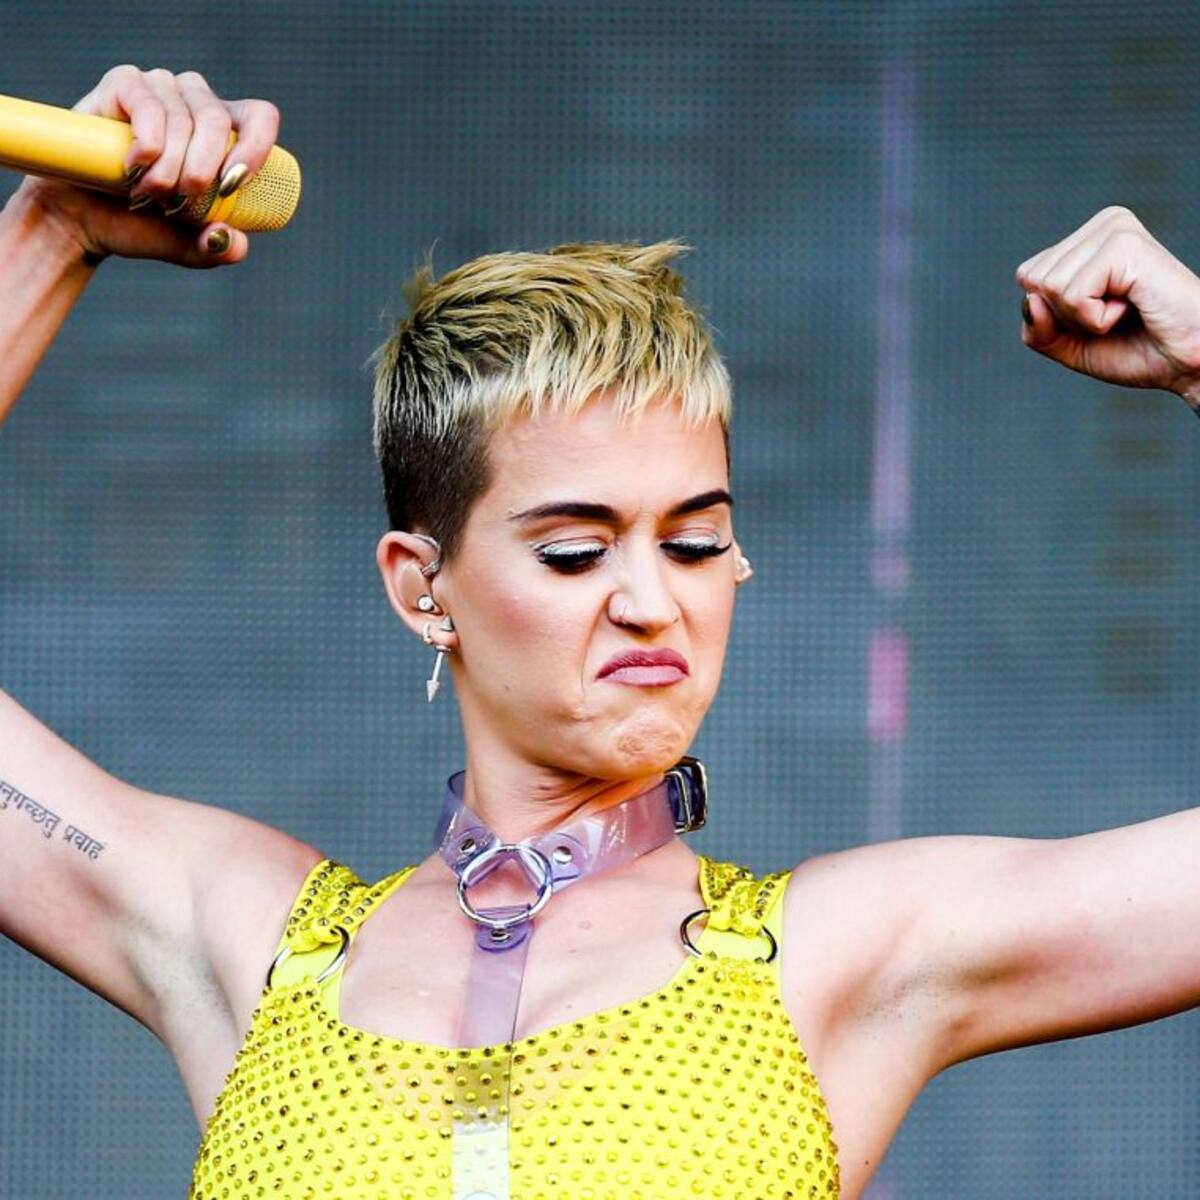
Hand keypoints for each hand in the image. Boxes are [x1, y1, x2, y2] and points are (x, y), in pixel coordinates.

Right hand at [13, 64, 280, 268]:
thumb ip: (217, 248)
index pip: (259, 118)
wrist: (83, 220)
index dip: (255, 148)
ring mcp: (161, 87)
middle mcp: (195, 100)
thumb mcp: (189, 246)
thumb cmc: (142, 226)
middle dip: (200, 173)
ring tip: (148, 195)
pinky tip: (134, 168)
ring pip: (182, 120)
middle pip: (217, 121)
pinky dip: (148, 145)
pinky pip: (149, 106)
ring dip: (168, 169)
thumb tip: (235, 243)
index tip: (230, 186)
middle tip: (177, 205)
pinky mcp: (124, 83)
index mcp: (226, 131)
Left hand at [1015, 206, 1199, 407]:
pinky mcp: (1126, 245)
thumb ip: (1036, 328)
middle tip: (1114, 315)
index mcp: (1090, 237)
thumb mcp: (1069, 344)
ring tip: (1126, 310)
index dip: (1055, 314)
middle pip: (1033, 280)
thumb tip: (1030, 299)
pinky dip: (1096, 319)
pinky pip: (1073, 296)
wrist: (1189, 362)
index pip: (1028, 277)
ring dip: (1084, 318)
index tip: (1100, 314)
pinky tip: (1132, 308)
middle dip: (1067, 316)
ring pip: (1050, 288)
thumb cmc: (1138, 349)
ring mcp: (1117, 229)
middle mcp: (1104, 223)